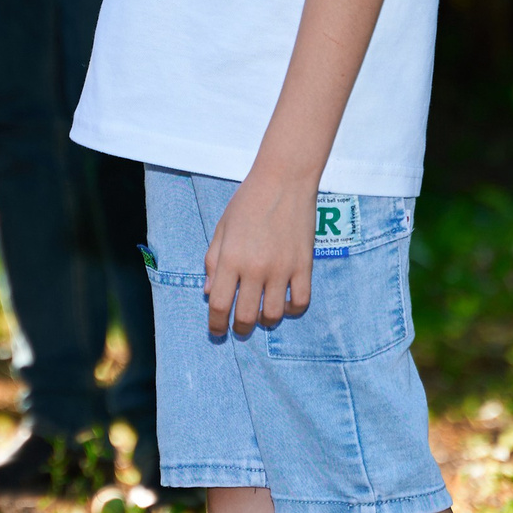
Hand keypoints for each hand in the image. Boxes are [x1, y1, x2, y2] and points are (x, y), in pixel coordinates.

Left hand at [203, 174, 314, 339]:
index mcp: (230, 258)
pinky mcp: (304, 266)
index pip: (218, 303)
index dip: (216, 324)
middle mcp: (255, 268)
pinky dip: (292, 310)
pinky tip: (286, 304)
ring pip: (273, 314)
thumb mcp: (222, 229)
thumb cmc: (248, 201)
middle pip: (245, 315)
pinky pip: (301, 302)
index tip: (217, 331)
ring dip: (265, 321)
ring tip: (262, 316)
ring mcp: (282, 268)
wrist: (283, 180)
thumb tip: (208, 291)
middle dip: (240, 328)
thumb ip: (213, 260)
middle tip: (239, 328)